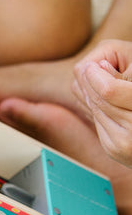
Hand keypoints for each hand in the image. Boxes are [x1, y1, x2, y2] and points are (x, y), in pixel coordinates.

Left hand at [72, 40, 131, 167]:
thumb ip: (123, 77)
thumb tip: (98, 65)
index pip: (109, 91)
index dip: (96, 75)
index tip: (94, 64)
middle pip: (99, 100)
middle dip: (91, 82)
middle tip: (91, 68)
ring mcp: (123, 144)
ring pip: (95, 109)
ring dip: (90, 93)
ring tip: (96, 80)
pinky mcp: (113, 149)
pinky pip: (96, 121)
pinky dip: (95, 107)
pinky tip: (101, 98)